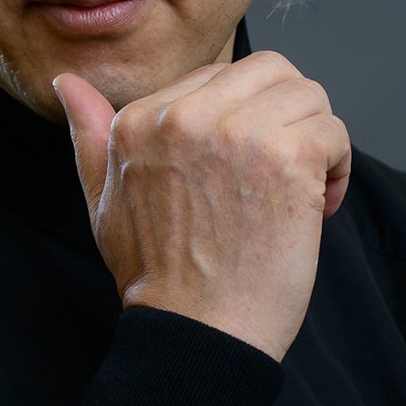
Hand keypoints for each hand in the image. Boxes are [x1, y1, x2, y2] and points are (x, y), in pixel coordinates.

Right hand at [54, 51, 350, 363]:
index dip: (245, 120)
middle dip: (287, 116)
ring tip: (302, 189)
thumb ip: (90, 135)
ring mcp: (238, 133)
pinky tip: (317, 206)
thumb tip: (68, 84)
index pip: (221, 74)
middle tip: (283, 171)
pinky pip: (333, 131)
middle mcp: (185, 115)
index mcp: (141, 118)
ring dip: (316, 141)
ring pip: (308, 96)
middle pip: (271, 71)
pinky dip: (337, 168)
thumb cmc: (156, 277)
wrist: (196, 334)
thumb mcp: (104, 200)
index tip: (242, 172)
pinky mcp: (285, 158)